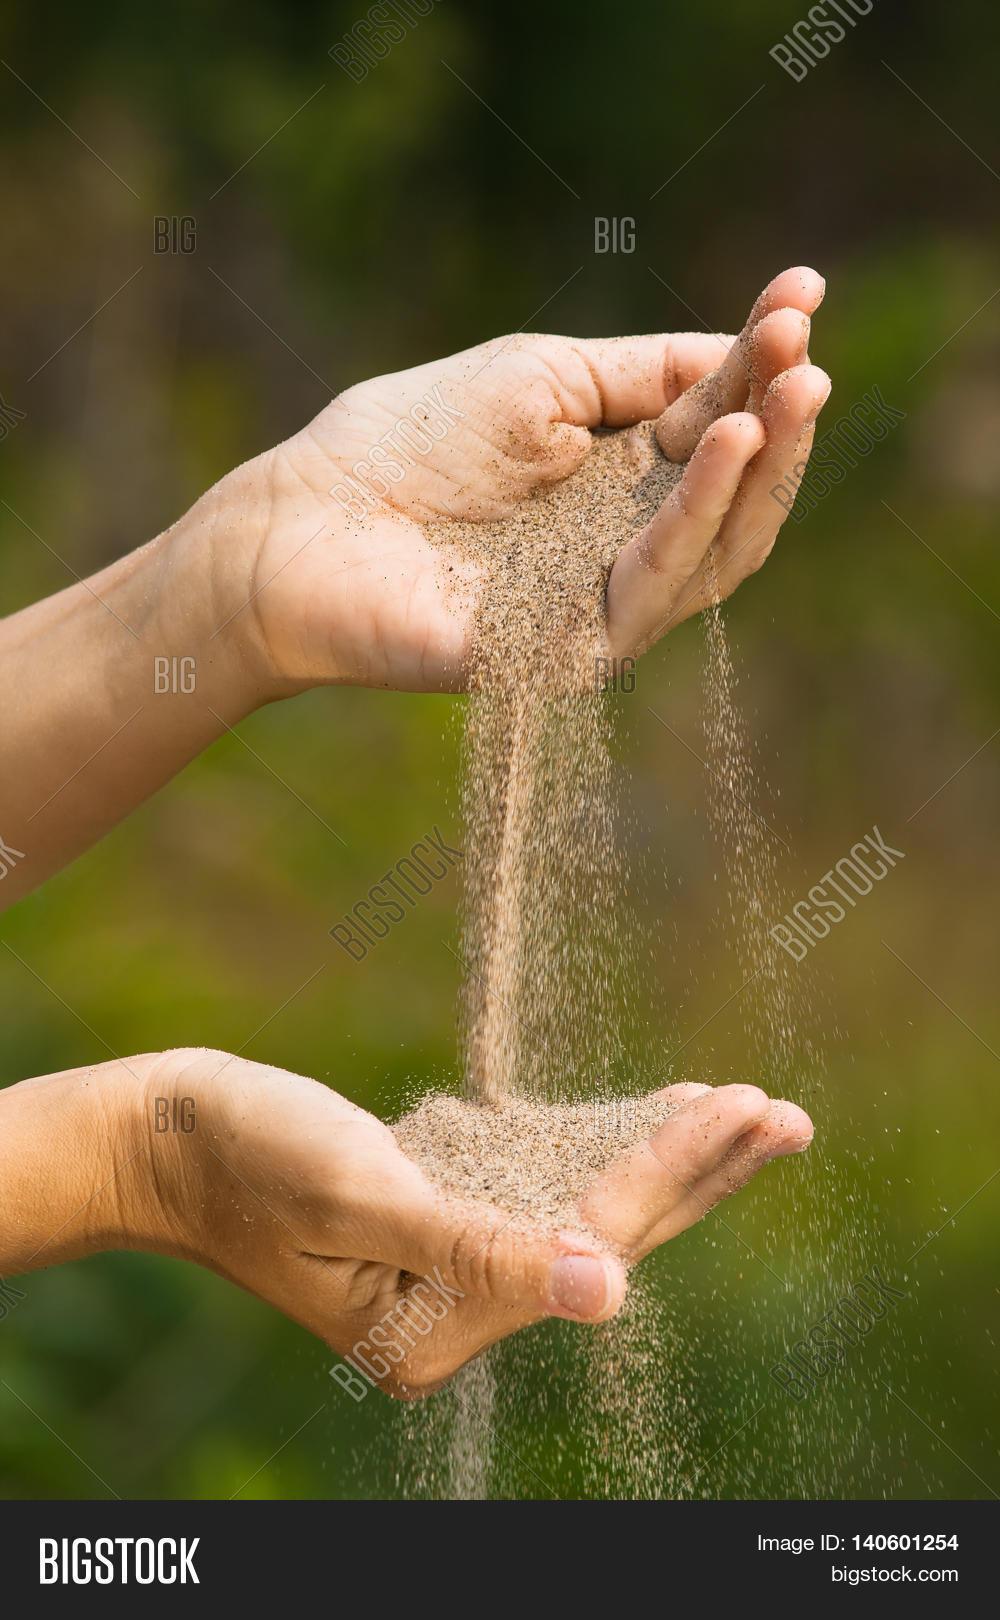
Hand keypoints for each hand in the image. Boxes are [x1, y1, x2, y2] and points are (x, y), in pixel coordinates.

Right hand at [134, 1050, 812, 1398]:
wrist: (166, 1132)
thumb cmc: (246, 1157)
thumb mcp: (361, 1194)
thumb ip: (479, 1246)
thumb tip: (605, 1290)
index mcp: (438, 1324)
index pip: (587, 1240)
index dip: (670, 1170)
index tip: (746, 1107)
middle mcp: (458, 1307)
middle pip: (609, 1233)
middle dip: (698, 1169)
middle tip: (786, 1115)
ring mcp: (454, 1262)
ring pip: (588, 1206)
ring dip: (665, 1155)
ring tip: (748, 1109)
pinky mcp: (446, 1214)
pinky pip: (545, 1183)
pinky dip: (600, 1143)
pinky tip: (654, 1114)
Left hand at [227, 266, 829, 693]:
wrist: (298, 525)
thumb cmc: (405, 445)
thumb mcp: (539, 378)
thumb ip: (641, 373)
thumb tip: (746, 342)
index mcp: (617, 482)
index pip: (712, 426)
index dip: (761, 366)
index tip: (802, 295)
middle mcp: (622, 550)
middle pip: (732, 499)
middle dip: (778, 426)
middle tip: (809, 361)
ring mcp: (598, 608)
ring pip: (709, 553)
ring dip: (754, 473)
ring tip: (782, 400)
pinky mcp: (566, 654)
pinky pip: (648, 592)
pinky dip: (692, 521)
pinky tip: (720, 449)